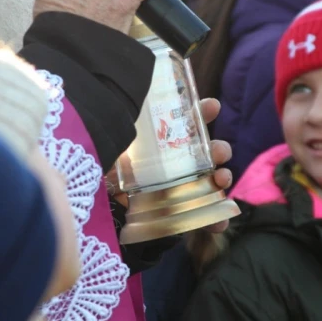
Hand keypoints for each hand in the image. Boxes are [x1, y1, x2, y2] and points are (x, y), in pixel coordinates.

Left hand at [106, 98, 232, 232]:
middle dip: (218, 149)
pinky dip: (216, 218)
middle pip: (208, 151)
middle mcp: (179, 160)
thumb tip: (122, 100)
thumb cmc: (107, 164)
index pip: (189, 120)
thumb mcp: (113, 141)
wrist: (98, 201)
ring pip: (213, 180)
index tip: (212, 106)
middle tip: (218, 152)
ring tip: (222, 180)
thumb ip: (120, 124)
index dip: (203, 112)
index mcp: (166, 138)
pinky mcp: (181, 210)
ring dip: (223, 177)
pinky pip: (204, 214)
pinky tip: (220, 220)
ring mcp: (183, 185)